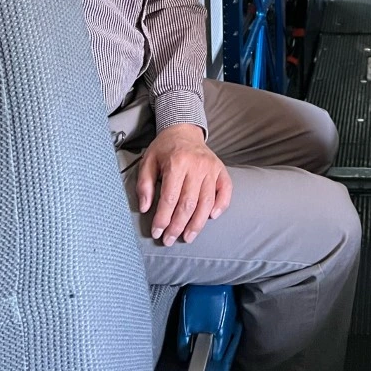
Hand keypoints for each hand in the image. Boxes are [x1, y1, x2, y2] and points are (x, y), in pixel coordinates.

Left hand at [136, 124, 231, 245]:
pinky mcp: (221, 169)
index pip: (170, 198)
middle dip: (178, 226)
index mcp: (176, 162)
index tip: (157, 232)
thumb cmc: (164, 149)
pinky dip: (221, 205)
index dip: (163, 218)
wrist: (184, 130)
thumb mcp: (148, 162)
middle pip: (188, 203)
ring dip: (197, 223)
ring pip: (206, 202)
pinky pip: (225, 190)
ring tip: (188, 237)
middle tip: (169, 240)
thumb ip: (145, 185)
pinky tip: (212, 217)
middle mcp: (196, 165)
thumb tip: (145, 208)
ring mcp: (211, 168)